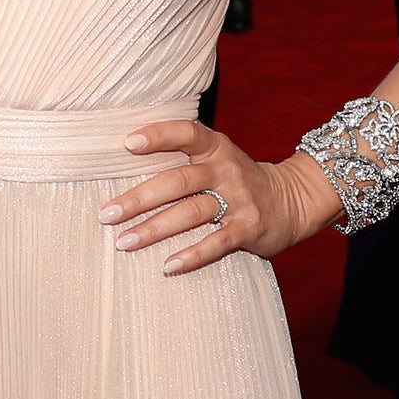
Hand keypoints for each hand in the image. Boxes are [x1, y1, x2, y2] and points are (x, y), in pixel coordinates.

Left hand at [97, 119, 339, 275]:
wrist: (291, 201)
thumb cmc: (235, 178)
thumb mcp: (216, 157)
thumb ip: (182, 157)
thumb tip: (123, 162)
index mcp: (214, 147)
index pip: (185, 133)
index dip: (158, 136)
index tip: (127, 143)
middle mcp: (225, 169)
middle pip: (177, 181)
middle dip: (139, 198)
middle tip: (107, 214)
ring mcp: (238, 200)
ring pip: (190, 213)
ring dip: (154, 230)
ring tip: (124, 242)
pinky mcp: (248, 229)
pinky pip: (216, 244)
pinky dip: (191, 256)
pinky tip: (167, 266)